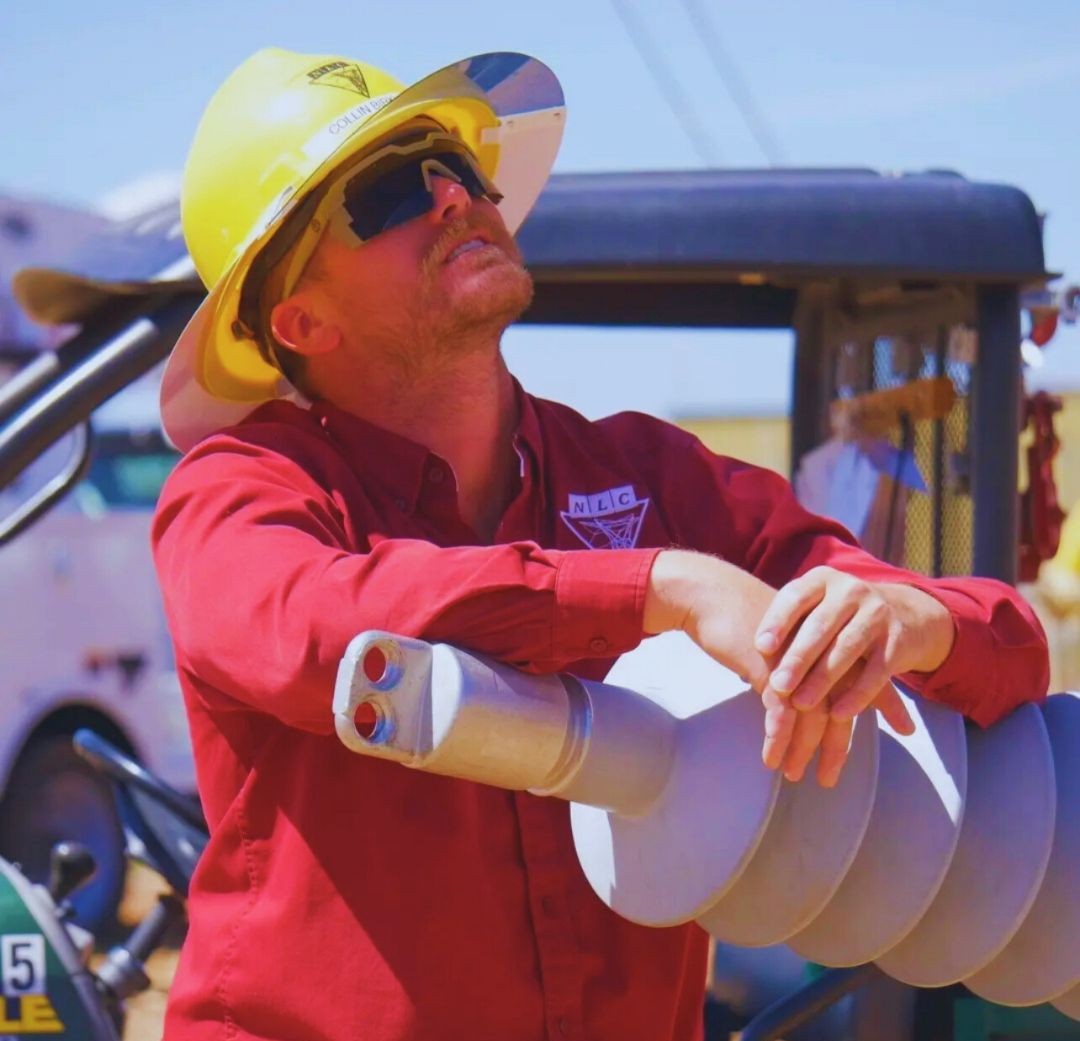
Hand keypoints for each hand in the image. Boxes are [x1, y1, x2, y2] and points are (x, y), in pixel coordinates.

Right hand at [644, 553, 955, 786]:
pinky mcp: (770, 666)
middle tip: (827, 779)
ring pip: (811, 714)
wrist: (711, 594)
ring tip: (792, 774)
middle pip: (840, 704)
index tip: (907, 729)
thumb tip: (811, 684)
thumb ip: (804, 656)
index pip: (869, 673)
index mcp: (831, 638)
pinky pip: (779, 712)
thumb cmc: (743, 614)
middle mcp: (822, 649)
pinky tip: (771, 758)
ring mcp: (797, 659)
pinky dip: (776, 738)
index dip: (887, 703)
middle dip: (835, 746)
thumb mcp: (784, 633)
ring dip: (802, 749)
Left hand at [754, 565, 953, 721]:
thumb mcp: (816, 607)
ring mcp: (877, 614)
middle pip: (820, 626)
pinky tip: (839, 712)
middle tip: (778, 685)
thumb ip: (790, 625)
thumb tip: (756, 658)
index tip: (761, 647)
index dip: (778, 622)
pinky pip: (876, 671)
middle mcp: (850, 591)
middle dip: (798, 658)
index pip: (795, 597)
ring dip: (822, 679)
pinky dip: (857, 694)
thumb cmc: (840, 616)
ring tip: (802, 703)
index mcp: (822, 580)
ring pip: (846, 649)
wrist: (905, 613)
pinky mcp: (897, 641)